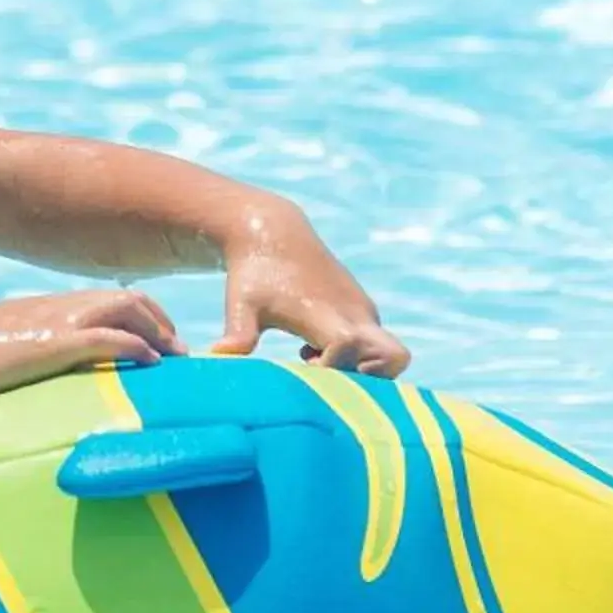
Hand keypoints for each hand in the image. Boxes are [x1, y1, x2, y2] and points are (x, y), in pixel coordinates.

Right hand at [0, 288, 183, 394]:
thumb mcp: (10, 348)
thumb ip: (36, 352)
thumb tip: (46, 375)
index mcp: (54, 307)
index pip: (113, 298)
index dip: (145, 316)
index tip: (162, 342)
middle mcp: (62, 306)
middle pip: (130, 298)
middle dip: (162, 322)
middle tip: (180, 352)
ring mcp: (59, 321)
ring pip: (126, 309)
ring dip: (158, 331)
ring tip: (173, 358)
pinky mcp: (55, 343)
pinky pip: (107, 337)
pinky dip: (135, 345)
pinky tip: (151, 363)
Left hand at [211, 200, 409, 375]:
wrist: (273, 233)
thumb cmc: (253, 272)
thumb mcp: (240, 304)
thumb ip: (237, 333)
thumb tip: (216, 356)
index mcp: (327, 315)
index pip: (350, 347)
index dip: (332, 369)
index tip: (304, 369)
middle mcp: (355, 314)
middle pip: (396, 358)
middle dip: (370, 379)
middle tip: (325, 374)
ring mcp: (363, 312)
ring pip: (390, 354)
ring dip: (359, 369)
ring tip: (313, 359)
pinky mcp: (361, 309)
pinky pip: (375, 344)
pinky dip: (353, 356)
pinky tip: (311, 349)